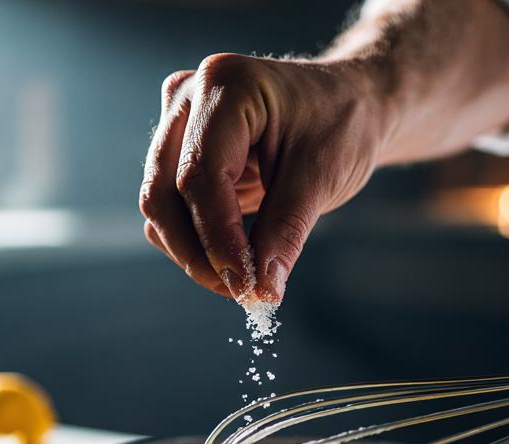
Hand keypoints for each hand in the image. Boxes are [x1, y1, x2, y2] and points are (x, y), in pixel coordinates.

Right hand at [139, 54, 387, 302]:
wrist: (348, 103)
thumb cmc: (341, 123)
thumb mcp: (323, 175)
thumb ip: (286, 231)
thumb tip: (259, 289)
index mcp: (224, 85)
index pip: (200, 176)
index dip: (218, 239)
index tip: (248, 286)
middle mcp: (187, 97)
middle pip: (163, 193)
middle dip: (198, 254)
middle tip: (246, 293)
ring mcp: (177, 123)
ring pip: (160, 207)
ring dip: (195, 254)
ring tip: (248, 281)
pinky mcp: (179, 152)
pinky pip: (170, 210)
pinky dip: (196, 243)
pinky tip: (237, 261)